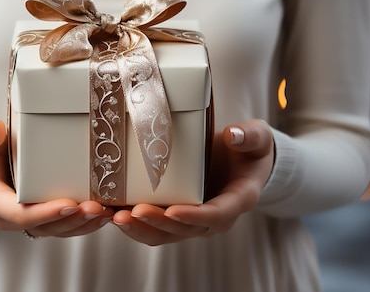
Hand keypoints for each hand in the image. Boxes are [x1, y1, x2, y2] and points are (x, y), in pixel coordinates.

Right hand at [0, 117, 112, 236]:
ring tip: (106, 211)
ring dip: (84, 223)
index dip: (45, 213)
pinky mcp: (45, 218)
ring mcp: (29, 219)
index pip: (19, 213)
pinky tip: (106, 213)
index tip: (69, 203)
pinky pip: (66, 226)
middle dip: (72, 219)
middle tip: (96, 207)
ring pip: (59, 229)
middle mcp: (10, 216)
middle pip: (44, 226)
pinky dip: (87, 222)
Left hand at [112, 119, 274, 245]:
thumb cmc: (249, 149)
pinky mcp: (177, 216)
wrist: (242, 162)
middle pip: (185, 230)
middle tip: (132, 212)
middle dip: (157, 223)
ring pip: (166, 235)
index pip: (216, 214)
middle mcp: (215, 217)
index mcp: (237, 200)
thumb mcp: (256, 139)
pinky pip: (155, 228)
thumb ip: (249, 137)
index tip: (173, 211)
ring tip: (117, 218)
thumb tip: (233, 135)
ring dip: (141, 229)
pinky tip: (113, 215)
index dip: (194, 216)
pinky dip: (136, 225)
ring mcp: (194, 220)